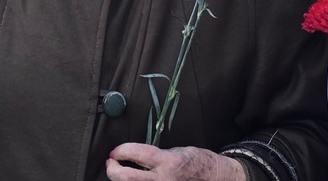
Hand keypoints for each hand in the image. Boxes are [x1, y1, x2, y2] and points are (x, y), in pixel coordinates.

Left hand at [105, 143, 246, 180]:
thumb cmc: (200, 163)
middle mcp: (163, 180)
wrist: (216, 179)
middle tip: (111, 163)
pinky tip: (134, 180)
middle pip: (126, 178)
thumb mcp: (179, 151)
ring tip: (120, 172)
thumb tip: (136, 157)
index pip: (137, 154)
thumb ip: (157, 156)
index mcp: (169, 162)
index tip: (116, 150)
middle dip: (113, 169)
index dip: (122, 150)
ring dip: (121, 180)